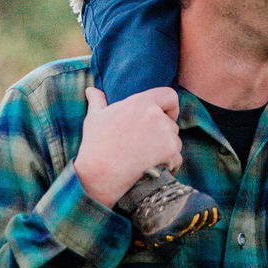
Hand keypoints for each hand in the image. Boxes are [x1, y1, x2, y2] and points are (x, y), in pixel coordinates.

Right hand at [74, 87, 182, 207]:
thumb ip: (97, 101)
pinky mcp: (171, 154)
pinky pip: (177, 159)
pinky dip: (168, 166)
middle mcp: (156, 116)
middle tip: (143, 147)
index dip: (169, 107)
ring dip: (165, 151)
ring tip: (143, 160)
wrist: (99, 177)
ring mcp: (166, 135)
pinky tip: (150, 170)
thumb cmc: (95, 147)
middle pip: (171, 123)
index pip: (169, 96)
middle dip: (162, 134)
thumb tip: (91, 90)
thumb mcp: (94, 120)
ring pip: (175, 142)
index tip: (162, 117)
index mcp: (140, 103)